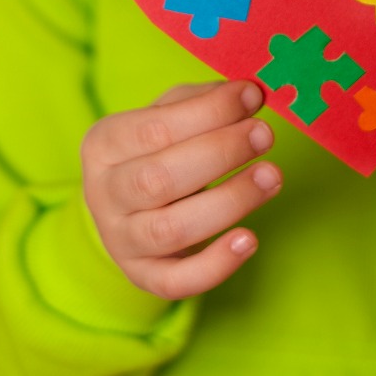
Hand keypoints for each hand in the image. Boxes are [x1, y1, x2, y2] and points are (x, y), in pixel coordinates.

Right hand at [80, 80, 280, 300]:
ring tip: (271, 177)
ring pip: (171, 229)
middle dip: (220, 153)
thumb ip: (202, 102)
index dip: (208, 113)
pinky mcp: (144, 276)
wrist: (125, 207)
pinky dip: (216, 265)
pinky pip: (177, 281)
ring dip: (229, 202)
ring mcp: (121, 240)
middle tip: (264, 135)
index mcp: (104, 144)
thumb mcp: (165, 115)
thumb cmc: (154, 151)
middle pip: (159, 179)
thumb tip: (250, 94)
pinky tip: (250, 239)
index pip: (154, 129)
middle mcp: (104, 194)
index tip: (252, 97)